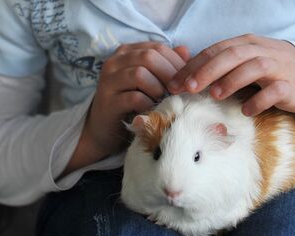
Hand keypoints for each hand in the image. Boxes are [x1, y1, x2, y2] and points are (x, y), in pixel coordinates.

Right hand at [63, 42, 189, 174]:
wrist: (106, 129)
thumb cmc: (133, 104)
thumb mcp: (151, 81)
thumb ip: (167, 65)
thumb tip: (186, 51)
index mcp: (127, 52)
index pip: (157, 48)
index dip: (176, 63)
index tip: (188, 80)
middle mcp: (115, 62)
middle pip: (149, 57)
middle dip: (169, 75)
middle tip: (179, 91)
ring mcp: (109, 81)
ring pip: (140, 74)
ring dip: (157, 89)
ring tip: (163, 100)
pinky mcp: (108, 101)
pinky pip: (134, 97)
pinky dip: (148, 104)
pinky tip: (152, 110)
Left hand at [168, 34, 294, 115]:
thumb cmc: (272, 73)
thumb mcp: (247, 63)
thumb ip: (222, 66)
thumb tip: (187, 75)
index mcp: (247, 45)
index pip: (216, 50)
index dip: (194, 65)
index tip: (175, 82)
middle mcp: (261, 51)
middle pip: (232, 55)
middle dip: (207, 70)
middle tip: (188, 87)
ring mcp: (278, 67)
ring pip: (254, 67)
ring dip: (232, 79)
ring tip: (215, 95)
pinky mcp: (291, 86)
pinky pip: (275, 90)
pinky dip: (260, 99)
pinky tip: (247, 110)